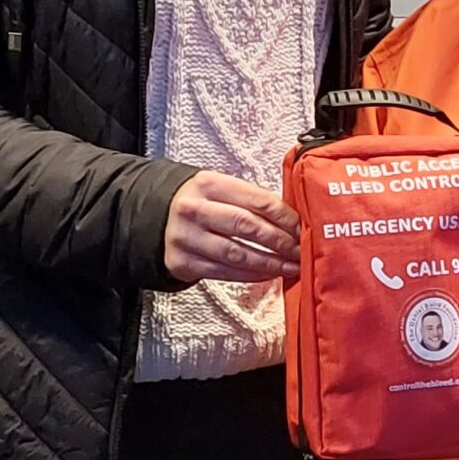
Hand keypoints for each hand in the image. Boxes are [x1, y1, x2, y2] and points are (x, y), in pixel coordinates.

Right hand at [164, 171, 299, 285]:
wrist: (157, 219)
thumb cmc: (199, 205)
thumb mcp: (220, 190)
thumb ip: (251, 200)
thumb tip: (292, 222)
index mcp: (209, 184)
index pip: (257, 200)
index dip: (285, 217)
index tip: (302, 228)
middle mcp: (195, 209)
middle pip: (248, 226)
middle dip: (280, 242)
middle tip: (299, 251)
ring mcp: (187, 237)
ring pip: (237, 254)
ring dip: (269, 263)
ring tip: (289, 266)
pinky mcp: (183, 262)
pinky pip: (225, 272)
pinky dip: (251, 275)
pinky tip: (268, 274)